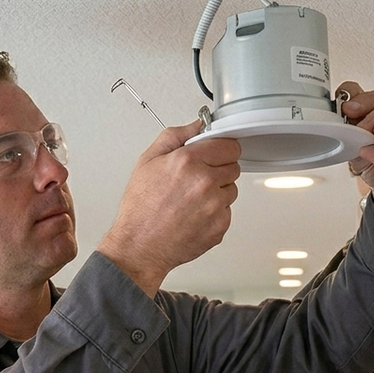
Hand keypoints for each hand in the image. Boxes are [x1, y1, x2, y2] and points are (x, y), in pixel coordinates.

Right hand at [97, 122, 240, 295]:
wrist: (139, 247)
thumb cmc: (140, 209)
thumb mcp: (148, 161)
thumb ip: (175, 137)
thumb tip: (196, 125)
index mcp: (188, 162)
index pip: (229, 145)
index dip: (220, 149)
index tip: (214, 154)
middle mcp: (205, 183)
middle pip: (234, 167)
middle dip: (218, 169)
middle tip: (196, 180)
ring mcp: (215, 206)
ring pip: (232, 190)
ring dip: (218, 192)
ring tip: (192, 200)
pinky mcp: (220, 226)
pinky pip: (227, 212)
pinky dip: (215, 213)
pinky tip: (194, 215)